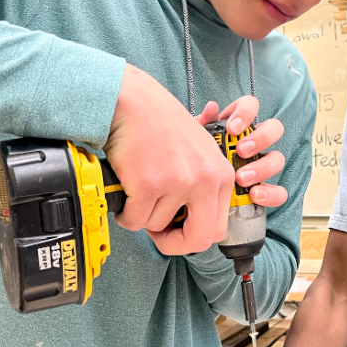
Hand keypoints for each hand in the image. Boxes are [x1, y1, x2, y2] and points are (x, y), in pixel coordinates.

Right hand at [105, 65, 232, 255]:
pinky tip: (126, 193)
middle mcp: (204, 180)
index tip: (178, 230)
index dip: (194, 236)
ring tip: (138, 191)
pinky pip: (134, 220)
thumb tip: (196, 226)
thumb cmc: (162, 124)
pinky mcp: (149, 184)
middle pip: (197, 240)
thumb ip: (204, 185)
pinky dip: (126, 213)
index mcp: (221, 175)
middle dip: (173, 242)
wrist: (134, 103)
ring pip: (157, 226)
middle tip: (157, 232)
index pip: (218, 229)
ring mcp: (177, 183)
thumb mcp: (199, 151)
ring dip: (143, 216)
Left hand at [195, 96, 287, 207]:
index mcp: (238, 124)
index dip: (246, 113)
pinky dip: (270, 194)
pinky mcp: (267, 189)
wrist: (195, 190)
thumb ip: (202, 125)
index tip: (232, 128)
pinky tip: (254, 195)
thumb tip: (212, 108)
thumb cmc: (196, 158)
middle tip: (240, 151)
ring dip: (262, 167)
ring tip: (242, 178)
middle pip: (274, 129)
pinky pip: (280, 191)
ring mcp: (264, 165)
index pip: (251, 106)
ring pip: (277, 159)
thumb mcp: (194, 141)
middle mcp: (256, 141)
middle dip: (260, 139)